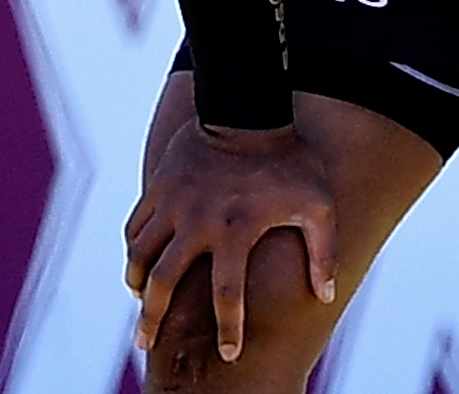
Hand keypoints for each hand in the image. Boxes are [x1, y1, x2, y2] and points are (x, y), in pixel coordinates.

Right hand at [122, 120, 336, 361]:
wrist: (250, 105)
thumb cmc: (290, 160)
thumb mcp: (318, 204)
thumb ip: (324, 252)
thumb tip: (325, 296)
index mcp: (236, 230)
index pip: (227, 293)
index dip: (229, 328)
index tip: (229, 354)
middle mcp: (198, 221)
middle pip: (164, 283)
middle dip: (153, 318)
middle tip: (145, 343)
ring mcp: (174, 203)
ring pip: (141, 255)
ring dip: (137, 284)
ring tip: (141, 306)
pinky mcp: (160, 186)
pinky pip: (135, 226)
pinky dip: (133, 249)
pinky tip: (138, 265)